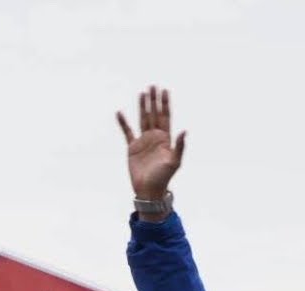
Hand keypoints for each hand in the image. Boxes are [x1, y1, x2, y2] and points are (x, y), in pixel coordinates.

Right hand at [116, 86, 185, 204]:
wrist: (149, 190)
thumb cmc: (163, 177)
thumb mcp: (174, 161)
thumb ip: (179, 146)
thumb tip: (184, 130)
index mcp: (166, 138)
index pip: (166, 117)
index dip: (165, 104)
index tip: (165, 91)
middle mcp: (155, 137)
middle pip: (154, 114)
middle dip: (154, 100)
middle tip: (153, 86)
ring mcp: (143, 141)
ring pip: (142, 119)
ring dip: (142, 106)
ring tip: (142, 93)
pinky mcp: (132, 147)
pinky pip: (127, 132)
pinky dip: (123, 122)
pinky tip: (120, 113)